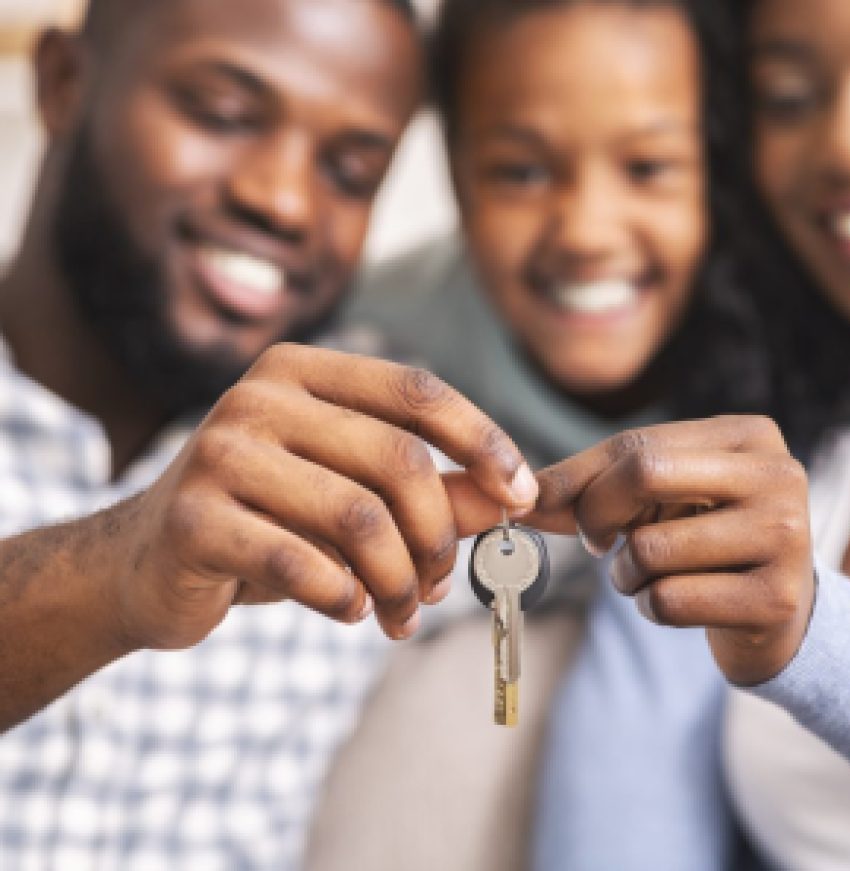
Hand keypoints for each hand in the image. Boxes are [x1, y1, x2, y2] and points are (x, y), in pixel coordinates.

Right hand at [111, 344, 536, 649]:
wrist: (148, 562)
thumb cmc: (269, 521)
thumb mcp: (350, 493)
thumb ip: (430, 491)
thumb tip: (513, 500)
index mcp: (304, 371)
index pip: (417, 392)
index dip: (483, 442)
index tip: (523, 497)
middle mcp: (258, 397)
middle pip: (396, 462)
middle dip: (437, 537)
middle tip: (440, 587)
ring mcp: (220, 453)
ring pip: (357, 519)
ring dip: (398, 581)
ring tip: (402, 614)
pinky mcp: (193, 519)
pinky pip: (302, 565)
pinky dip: (344, 598)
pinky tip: (350, 612)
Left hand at [529, 416, 814, 685]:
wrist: (779, 616)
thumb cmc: (706, 542)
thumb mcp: (661, 498)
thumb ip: (595, 486)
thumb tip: (526, 497)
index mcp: (748, 435)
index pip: (637, 445)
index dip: (579, 480)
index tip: (549, 509)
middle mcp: (778, 475)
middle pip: (645, 474)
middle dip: (596, 515)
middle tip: (596, 543)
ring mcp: (785, 537)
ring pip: (650, 549)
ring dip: (626, 574)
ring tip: (650, 577)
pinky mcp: (776, 599)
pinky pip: (669, 601)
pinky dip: (651, 608)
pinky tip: (679, 604)